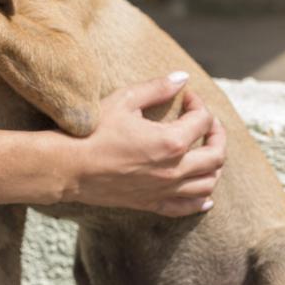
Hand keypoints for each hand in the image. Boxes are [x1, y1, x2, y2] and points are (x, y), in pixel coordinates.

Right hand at [64, 72, 226, 216]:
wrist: (68, 167)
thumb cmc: (92, 132)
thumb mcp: (124, 101)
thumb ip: (157, 88)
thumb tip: (182, 78)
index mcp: (171, 142)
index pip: (202, 121)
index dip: (198, 104)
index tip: (186, 97)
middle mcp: (174, 170)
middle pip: (216, 155)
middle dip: (216, 134)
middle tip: (206, 121)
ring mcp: (165, 190)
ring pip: (208, 183)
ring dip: (213, 165)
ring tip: (204, 152)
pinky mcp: (152, 203)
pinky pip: (188, 207)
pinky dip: (201, 200)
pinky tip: (204, 194)